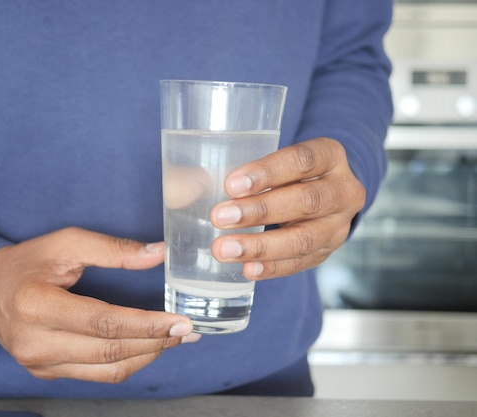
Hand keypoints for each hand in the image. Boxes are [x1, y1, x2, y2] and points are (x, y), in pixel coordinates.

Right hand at [0, 227, 199, 382]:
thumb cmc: (25, 262)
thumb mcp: (65, 242)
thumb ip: (113, 250)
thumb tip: (158, 255)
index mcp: (36, 307)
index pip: (104, 323)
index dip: (147, 324)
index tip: (180, 320)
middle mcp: (35, 344)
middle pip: (110, 351)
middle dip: (156, 342)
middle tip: (188, 330)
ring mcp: (39, 365)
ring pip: (108, 371)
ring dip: (147, 355)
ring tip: (175, 339)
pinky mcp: (45, 373)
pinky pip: (96, 376)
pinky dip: (127, 363)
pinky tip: (148, 347)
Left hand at [209, 137, 365, 278]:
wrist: (325, 192)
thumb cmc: (288, 172)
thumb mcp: (277, 159)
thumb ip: (241, 170)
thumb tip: (184, 186)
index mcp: (330, 156)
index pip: (302, 160)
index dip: (267, 172)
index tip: (231, 184)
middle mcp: (344, 190)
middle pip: (306, 200)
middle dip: (259, 211)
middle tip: (219, 217)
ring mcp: (339, 225)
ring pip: (304, 238)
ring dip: (260, 246)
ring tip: (224, 248)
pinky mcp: (328, 252)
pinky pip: (300, 263)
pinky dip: (271, 267)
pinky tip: (246, 269)